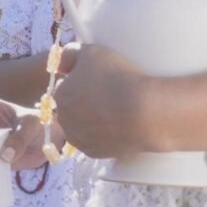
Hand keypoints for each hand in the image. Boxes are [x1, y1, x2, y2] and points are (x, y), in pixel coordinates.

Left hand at [54, 43, 150, 157]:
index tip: (98, 80)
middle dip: (85, 102)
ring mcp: (79, 140)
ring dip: (93, 119)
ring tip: (115, 109)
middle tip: (108, 93)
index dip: (81, 82)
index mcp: (59, 95)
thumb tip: (61, 62)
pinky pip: (97, 141)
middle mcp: (64, 121)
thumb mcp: (92, 51)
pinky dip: (104, 134)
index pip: (65, 87)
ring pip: (83, 126)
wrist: (146, 113)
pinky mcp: (96, 154)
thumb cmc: (117, 77)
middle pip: (72, 108)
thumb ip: (71, 53)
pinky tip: (118, 125)